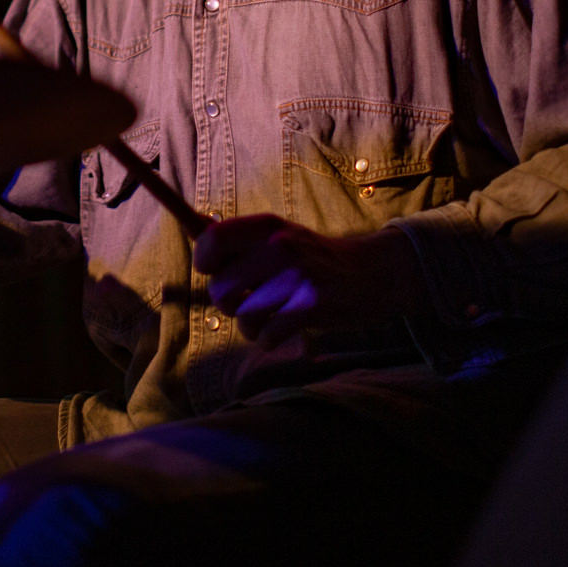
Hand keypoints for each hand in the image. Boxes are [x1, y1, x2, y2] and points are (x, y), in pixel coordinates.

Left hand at [194, 215, 427, 346]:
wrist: (373, 272)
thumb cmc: (314, 258)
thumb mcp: (281, 237)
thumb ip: (241, 241)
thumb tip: (194, 236)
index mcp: (267, 226)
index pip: (211, 239)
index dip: (203, 261)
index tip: (213, 271)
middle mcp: (280, 247)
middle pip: (220, 287)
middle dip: (227, 303)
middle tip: (246, 302)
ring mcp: (298, 277)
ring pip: (242, 315)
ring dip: (250, 326)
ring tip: (269, 318)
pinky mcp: (313, 306)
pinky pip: (267, 335)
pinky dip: (268, 340)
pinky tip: (282, 331)